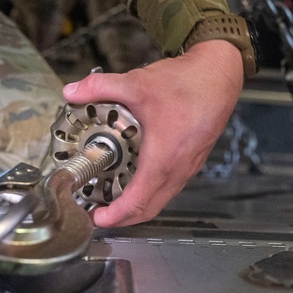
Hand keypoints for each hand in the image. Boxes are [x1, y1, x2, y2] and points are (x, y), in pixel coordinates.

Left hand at [61, 40, 243, 226]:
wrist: (220, 74)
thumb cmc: (188, 82)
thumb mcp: (137, 83)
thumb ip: (100, 87)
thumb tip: (72, 91)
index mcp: (164, 157)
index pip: (137, 202)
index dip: (114, 216)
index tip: (96, 219)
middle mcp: (179, 168)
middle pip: (149, 209)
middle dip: (122, 218)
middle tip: (99, 214)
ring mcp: (189, 166)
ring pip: (162, 199)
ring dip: (138, 205)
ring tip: (114, 198)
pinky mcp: (193, 160)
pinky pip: (171, 186)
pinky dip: (152, 191)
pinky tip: (139, 178)